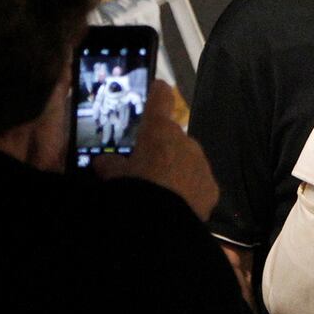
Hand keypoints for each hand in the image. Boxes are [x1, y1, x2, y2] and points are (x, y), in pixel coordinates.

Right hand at [88, 81, 219, 221]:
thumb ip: (109, 164)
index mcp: (159, 131)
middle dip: (161, 148)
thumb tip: (102, 161)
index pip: (160, 98)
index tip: (157, 87)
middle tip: (145, 167)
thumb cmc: (135, 190)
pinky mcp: (211, 187)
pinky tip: (176, 204)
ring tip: (160, 191)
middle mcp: (185, 140)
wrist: (162, 225)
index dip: (158, 92)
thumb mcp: (113, 177)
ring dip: (175, 169)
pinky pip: (197, 182)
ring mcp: (201, 163)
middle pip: (172, 137)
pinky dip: (188, 189)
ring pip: (187, 159)